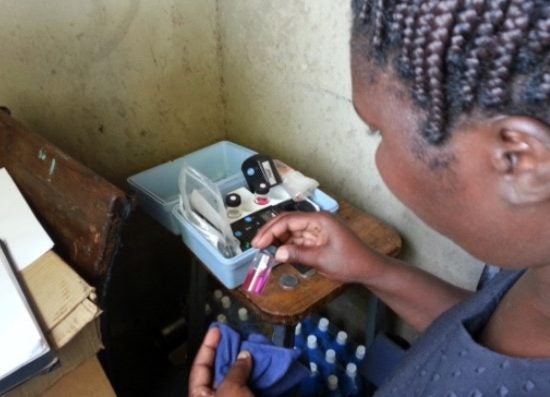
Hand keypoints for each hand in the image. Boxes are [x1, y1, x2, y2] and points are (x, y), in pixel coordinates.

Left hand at [188, 327, 253, 396]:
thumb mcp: (230, 389)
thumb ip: (235, 370)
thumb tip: (244, 355)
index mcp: (200, 395)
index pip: (200, 365)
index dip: (208, 345)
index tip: (216, 329)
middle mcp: (215, 396)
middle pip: (221, 369)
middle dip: (231, 352)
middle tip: (240, 336)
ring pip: (239, 377)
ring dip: (248, 363)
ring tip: (257, 347)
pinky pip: (253, 384)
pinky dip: (259, 374)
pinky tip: (267, 363)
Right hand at [251, 211, 375, 282]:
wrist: (368, 269)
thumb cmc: (352, 261)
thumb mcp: (323, 259)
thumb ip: (299, 255)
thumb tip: (278, 253)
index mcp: (319, 220)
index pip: (289, 220)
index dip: (271, 230)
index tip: (259, 243)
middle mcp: (316, 222)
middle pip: (287, 223)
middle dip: (270, 233)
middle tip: (256, 245)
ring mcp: (316, 231)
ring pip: (290, 232)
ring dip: (277, 240)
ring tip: (263, 251)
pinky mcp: (316, 240)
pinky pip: (296, 241)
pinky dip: (286, 247)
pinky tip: (277, 254)